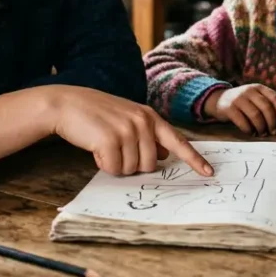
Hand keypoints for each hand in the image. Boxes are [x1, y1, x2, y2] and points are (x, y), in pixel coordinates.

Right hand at [48, 86, 211, 176]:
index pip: (178, 141)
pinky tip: (95, 148)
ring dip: (116, 164)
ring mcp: (127, 130)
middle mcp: (143, 122)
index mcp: (150, 117)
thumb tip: (164, 155)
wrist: (66, 104)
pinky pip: (114, 169)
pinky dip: (104, 164)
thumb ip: (147, 134)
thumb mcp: (127, 118)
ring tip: (104, 145)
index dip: (194, 159)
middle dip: (132, 164)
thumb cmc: (96, 114)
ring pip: (131, 169)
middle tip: (115, 148)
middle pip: (150, 165)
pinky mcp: (110, 140)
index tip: (209, 173)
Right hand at [203, 84, 275, 135]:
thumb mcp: (254, 97)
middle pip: (266, 107)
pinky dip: (249, 130)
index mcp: (258, 87)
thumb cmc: (242, 102)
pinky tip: (251, 133)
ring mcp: (238, 98)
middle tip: (273, 132)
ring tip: (262, 134)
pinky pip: (243, 121)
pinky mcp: (229, 108)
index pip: (274, 97)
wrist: (218, 99)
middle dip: (272, 122)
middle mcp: (249, 90)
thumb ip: (266, 103)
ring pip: (255, 115)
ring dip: (261, 127)